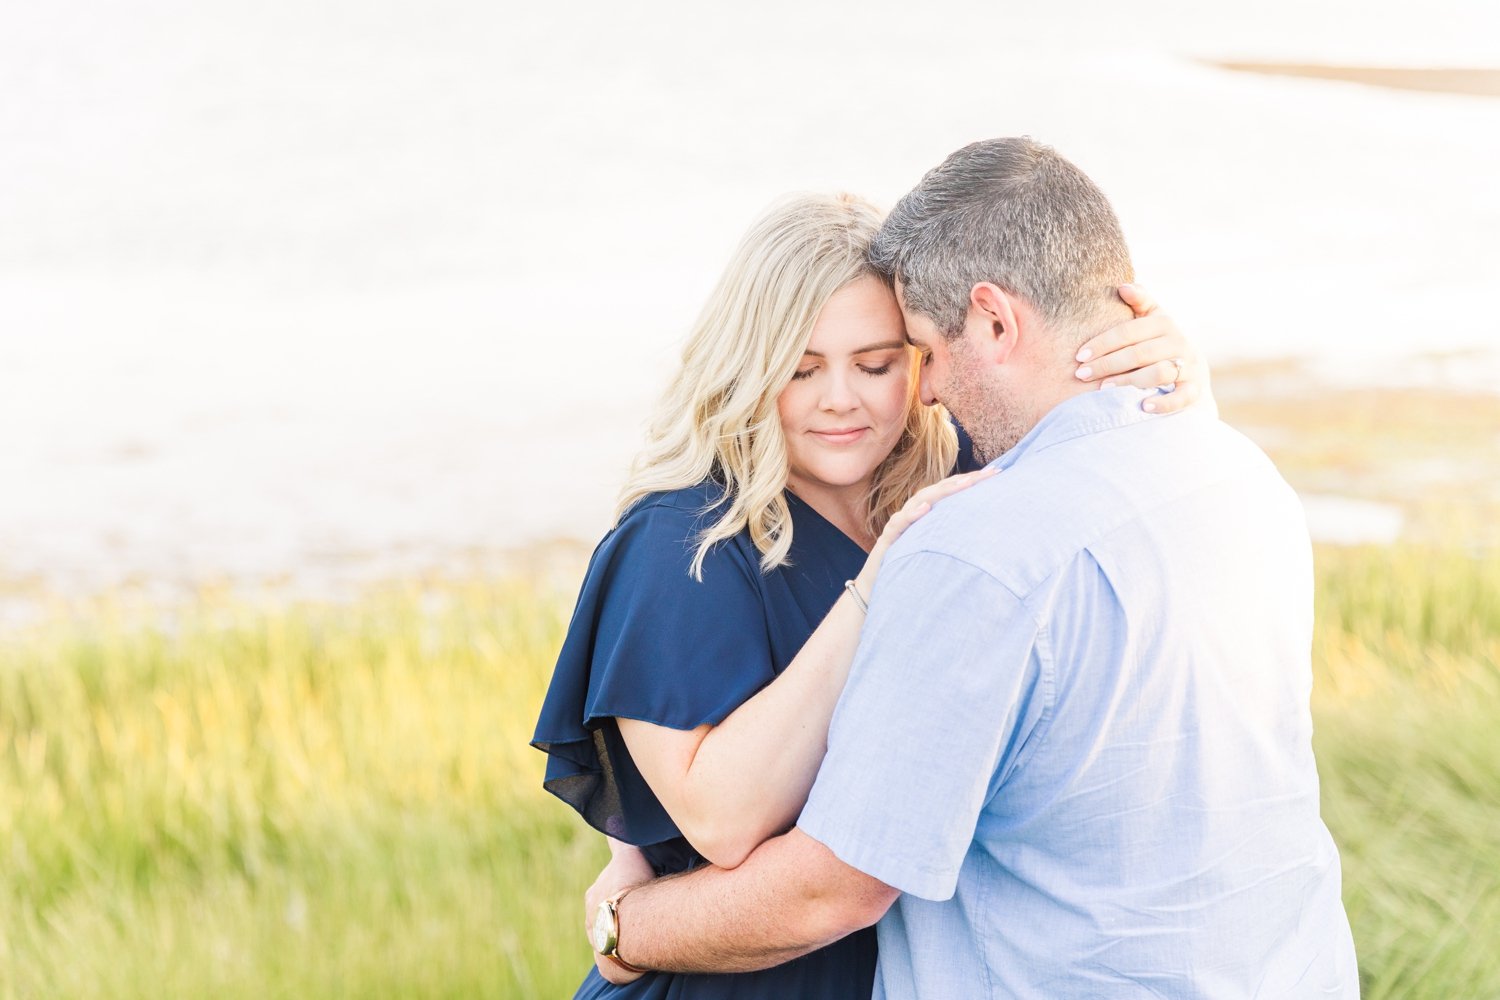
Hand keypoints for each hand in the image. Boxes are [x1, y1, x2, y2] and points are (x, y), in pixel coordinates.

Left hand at [584, 841, 654, 984]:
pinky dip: (626, 955)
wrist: (633, 926)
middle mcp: (590, 918)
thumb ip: (619, 837)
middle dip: (621, 909)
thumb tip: (611, 813)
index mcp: (594, 893)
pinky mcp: (608, 964)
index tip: (627, 888)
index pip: (605, 887)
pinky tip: (638, 953)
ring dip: (625, 932)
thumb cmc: (631, 888)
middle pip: (607, 911)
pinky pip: (617, 959)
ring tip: (644, 930)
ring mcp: (598, 942)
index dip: (616, 887)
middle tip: (643, 907)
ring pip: (612, 934)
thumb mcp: (626, 855)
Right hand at [853, 468, 998, 598]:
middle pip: (939, 490)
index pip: (950, 492)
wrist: (875, 589)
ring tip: (965, 483)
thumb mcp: (934, 549)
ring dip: (943, 491)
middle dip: (965, 480)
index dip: (972, 481)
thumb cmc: (907, 568)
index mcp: (925, 514)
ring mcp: (899, 524)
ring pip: (920, 501)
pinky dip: (912, 515)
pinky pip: (899, 524)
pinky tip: (925, 509)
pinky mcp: (887, 540)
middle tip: (992, 474)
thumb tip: (983, 533)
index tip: (999, 475)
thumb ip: (950, 536)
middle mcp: (912, 513)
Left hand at [1072, 284, 1211, 413]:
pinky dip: (1164, 403)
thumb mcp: (1150, 317)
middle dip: (1108, 364)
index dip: (1103, 343)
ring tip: (1104, 389)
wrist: (1191, 368)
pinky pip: (1182, 397)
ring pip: (1159, 373)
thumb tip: (1122, 287)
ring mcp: (1188, 366)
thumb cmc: (1157, 340)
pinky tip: (1143, 406)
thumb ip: (1138, 301)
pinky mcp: (1194, 389)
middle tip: (1082, 374)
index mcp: (1164, 323)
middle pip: (1140, 353)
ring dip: (1130, 382)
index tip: (1080, 356)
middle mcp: (1178, 343)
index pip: (1129, 331)